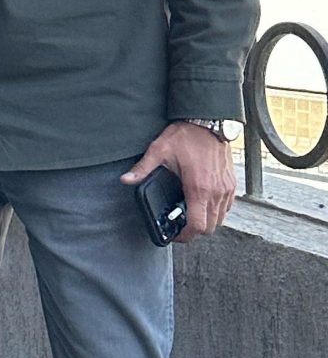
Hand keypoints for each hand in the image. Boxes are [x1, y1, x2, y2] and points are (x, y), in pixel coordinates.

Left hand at [123, 123, 236, 239]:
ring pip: (220, 219)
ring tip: (190, 215)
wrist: (210, 122)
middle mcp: (216, 192)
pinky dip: (216, 211)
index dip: (186, 236)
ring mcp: (226, 189)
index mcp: (198, 188)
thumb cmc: (188, 136)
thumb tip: (126, 179)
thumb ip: (143, 168)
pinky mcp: (232, 184)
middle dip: (195, 231)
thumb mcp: (160, 150)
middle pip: (210, 227)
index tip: (176, 235)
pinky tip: (202, 203)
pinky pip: (227, 207)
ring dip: (206, 222)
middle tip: (181, 226)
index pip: (197, 225)